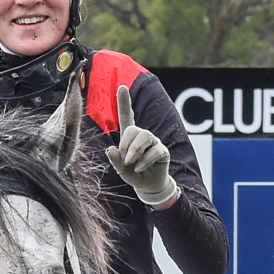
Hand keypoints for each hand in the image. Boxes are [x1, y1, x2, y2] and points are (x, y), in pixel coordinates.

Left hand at [105, 85, 178, 206]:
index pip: (127, 116)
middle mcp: (142, 136)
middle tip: (124, 159)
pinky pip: (154, 150)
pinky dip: (145, 161)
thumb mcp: (121, 169)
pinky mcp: (162, 151)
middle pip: (133, 129)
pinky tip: (140, 168)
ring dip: (135, 150)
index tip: (122, 86)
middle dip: (126, 144)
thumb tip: (111, 149)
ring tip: (131, 162)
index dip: (124, 102)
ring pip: (145, 136)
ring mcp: (154, 142)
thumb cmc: (133, 173)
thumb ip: (115, 160)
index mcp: (129, 137)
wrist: (148, 186)